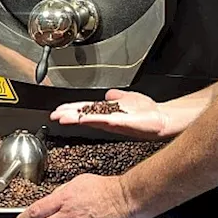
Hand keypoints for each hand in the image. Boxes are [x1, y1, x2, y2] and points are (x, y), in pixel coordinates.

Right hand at [50, 89, 168, 140]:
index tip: (58, 110)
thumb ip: (117, 96)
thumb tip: (108, 93)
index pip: (86, 109)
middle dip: (69, 115)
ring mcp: (115, 121)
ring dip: (77, 118)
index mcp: (108, 111)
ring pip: (91, 119)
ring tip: (63, 118)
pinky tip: (84, 118)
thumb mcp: (129, 99)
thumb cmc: (148, 112)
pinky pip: (106, 121)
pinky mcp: (123, 123)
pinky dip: (94, 119)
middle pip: (84, 115)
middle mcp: (109, 118)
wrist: (163, 120)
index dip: (72, 109)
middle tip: (54, 116)